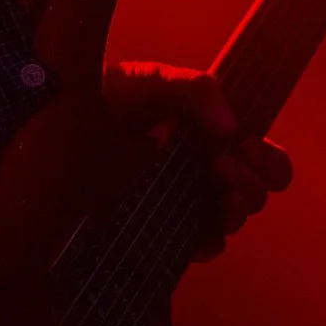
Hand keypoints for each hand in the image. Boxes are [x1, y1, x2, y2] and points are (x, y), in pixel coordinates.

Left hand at [101, 62, 291, 258]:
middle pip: (255, 192)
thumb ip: (195, 89)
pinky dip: (206, 242)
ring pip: (230, 220)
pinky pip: (196, 246)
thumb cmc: (109, 95)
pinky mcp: (158, 227)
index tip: (246, 146)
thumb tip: (231, 127)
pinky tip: (200, 233)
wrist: (56, 118)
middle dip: (253, 185)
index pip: (262, 158)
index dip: (268, 160)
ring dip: (234, 211)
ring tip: (219, 196)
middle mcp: (202, 171)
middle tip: (222, 167)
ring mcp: (181, 201)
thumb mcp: (152, 80)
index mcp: (210, 135)